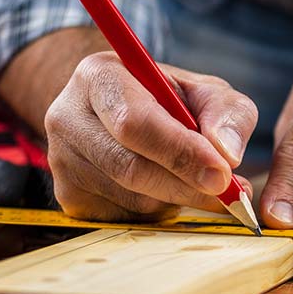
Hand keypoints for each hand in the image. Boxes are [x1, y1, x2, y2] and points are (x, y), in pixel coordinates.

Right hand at [44, 52, 257, 220]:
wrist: (119, 111)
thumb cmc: (169, 99)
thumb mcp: (206, 91)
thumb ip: (227, 113)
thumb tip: (227, 154)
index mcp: (99, 76)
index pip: (135, 121)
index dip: (180, 151)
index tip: (223, 173)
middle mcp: (68, 117)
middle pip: (129, 167)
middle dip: (187, 185)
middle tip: (231, 195)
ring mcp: (61, 161)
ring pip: (131, 198)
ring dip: (177, 198)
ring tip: (199, 181)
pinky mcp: (68, 197)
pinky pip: (124, 216)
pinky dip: (159, 209)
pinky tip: (167, 187)